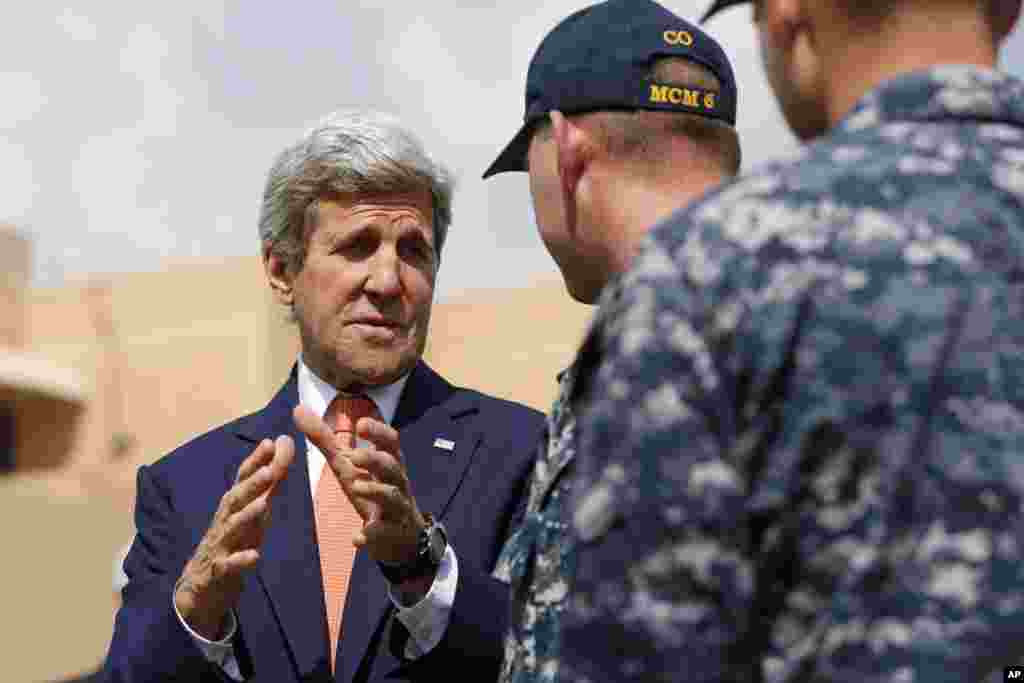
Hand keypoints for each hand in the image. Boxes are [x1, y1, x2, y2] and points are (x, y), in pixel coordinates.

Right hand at [174, 435, 293, 639]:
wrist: (200, 587)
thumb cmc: (232, 541)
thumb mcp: (253, 510)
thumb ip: (269, 481)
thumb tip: (282, 444)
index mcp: (233, 505)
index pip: (243, 479)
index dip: (255, 461)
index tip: (271, 442)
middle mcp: (225, 520)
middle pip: (236, 499)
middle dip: (252, 484)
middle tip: (270, 470)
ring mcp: (220, 545)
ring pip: (232, 528)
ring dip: (247, 516)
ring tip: (264, 504)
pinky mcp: (219, 570)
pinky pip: (230, 565)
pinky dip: (241, 560)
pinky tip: (255, 557)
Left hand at [293, 405, 425, 564]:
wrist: (399, 536)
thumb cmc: (371, 491)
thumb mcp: (348, 465)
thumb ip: (325, 439)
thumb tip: (298, 409)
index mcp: (387, 461)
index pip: (390, 441)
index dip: (378, 431)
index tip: (361, 424)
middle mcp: (395, 481)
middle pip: (392, 465)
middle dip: (375, 459)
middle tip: (353, 456)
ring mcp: (396, 507)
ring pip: (392, 495)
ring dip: (375, 490)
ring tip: (356, 487)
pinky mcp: (392, 532)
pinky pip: (385, 532)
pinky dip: (372, 534)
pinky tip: (357, 538)